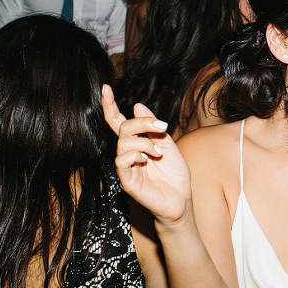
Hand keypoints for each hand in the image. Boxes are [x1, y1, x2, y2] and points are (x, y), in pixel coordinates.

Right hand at [100, 86, 192, 225]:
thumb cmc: (175, 174)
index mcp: (136, 143)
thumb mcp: (167, 143)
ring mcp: (126, 168)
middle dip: (142, 123)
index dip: (109, 106)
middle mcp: (127, 153)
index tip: (105, 88)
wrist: (182, 199)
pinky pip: (121, 161)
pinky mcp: (127, 181)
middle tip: (162, 127)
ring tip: (158, 153)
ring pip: (122, 143)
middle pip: (123, 129)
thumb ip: (151, 126)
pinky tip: (147, 160)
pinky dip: (135, 155)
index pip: (118, 122)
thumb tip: (136, 105)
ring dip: (144, 143)